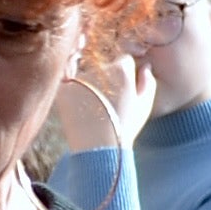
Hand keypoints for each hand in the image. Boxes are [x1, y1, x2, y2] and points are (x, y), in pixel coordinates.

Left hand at [52, 48, 153, 164]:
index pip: (122, 60)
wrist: (98, 149)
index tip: (120, 92)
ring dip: (86, 83)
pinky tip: (78, 107)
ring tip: (91, 106)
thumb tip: (145, 65)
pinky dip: (71, 92)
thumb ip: (147, 81)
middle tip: (104, 100)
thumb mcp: (144, 106)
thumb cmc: (125, 129)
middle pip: (101, 64)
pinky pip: (66, 83)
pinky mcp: (62, 88)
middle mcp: (99, 68)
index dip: (123, 76)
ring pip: (83, 71)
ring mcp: (79, 77)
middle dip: (103, 78)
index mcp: (122, 68)